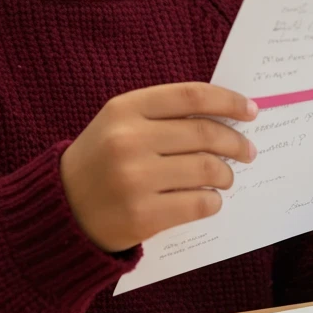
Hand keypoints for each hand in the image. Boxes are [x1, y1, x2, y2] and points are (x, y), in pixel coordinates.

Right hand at [60, 83, 257, 252]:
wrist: (62, 209)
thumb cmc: (100, 160)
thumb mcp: (119, 123)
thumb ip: (162, 114)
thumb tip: (224, 115)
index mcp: (125, 108)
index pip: (191, 96)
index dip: (228, 101)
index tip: (250, 110)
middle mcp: (129, 139)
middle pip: (204, 133)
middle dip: (236, 142)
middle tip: (247, 150)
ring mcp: (135, 179)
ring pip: (206, 169)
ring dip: (226, 174)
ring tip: (226, 177)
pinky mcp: (142, 216)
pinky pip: (198, 203)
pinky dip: (213, 201)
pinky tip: (209, 199)